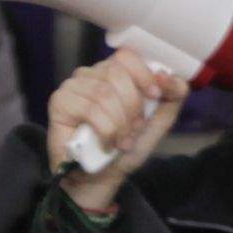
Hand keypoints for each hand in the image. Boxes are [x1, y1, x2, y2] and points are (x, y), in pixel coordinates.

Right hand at [44, 50, 182, 213]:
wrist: (102, 176)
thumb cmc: (126, 146)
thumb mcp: (159, 120)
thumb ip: (173, 95)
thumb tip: (167, 75)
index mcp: (114, 72)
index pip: (127, 56)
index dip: (143, 75)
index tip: (154, 97)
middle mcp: (91, 74)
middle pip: (116, 74)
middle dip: (132, 107)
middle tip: (134, 129)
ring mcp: (72, 87)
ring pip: (103, 93)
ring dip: (119, 123)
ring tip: (121, 141)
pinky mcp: (59, 103)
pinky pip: (89, 109)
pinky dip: (105, 130)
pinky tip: (106, 143)